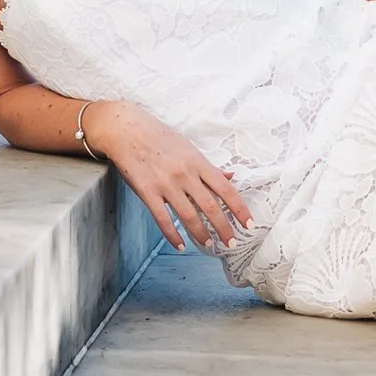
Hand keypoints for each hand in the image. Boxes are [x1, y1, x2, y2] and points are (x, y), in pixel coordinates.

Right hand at [88, 100, 253, 252]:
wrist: (126, 130)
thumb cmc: (158, 137)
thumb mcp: (188, 148)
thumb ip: (208, 166)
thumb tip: (230, 176)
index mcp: (197, 162)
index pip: (225, 189)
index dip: (239, 208)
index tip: (248, 223)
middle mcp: (184, 174)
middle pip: (210, 206)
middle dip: (223, 228)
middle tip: (231, 242)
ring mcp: (165, 184)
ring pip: (189, 216)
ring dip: (201, 234)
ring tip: (208, 245)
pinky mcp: (147, 192)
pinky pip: (163, 219)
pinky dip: (173, 235)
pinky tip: (180, 245)